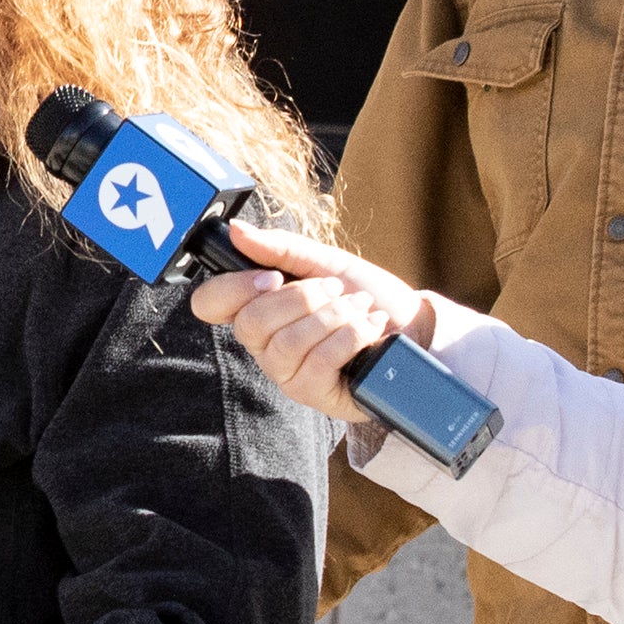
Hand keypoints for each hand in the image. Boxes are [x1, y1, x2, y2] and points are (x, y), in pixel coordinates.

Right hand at [189, 222, 428, 425]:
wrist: (413, 326)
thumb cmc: (365, 295)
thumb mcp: (327, 262)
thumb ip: (281, 248)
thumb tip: (238, 231)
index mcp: (258, 308)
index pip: (210, 304)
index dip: (233, 289)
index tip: (273, 277)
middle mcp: (264, 345)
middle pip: (251, 324)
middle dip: (303, 298)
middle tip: (335, 290)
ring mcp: (287, 373)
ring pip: (286, 344)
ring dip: (333, 316)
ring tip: (358, 308)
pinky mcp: (314, 393)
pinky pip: (318, 362)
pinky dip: (350, 336)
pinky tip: (369, 328)